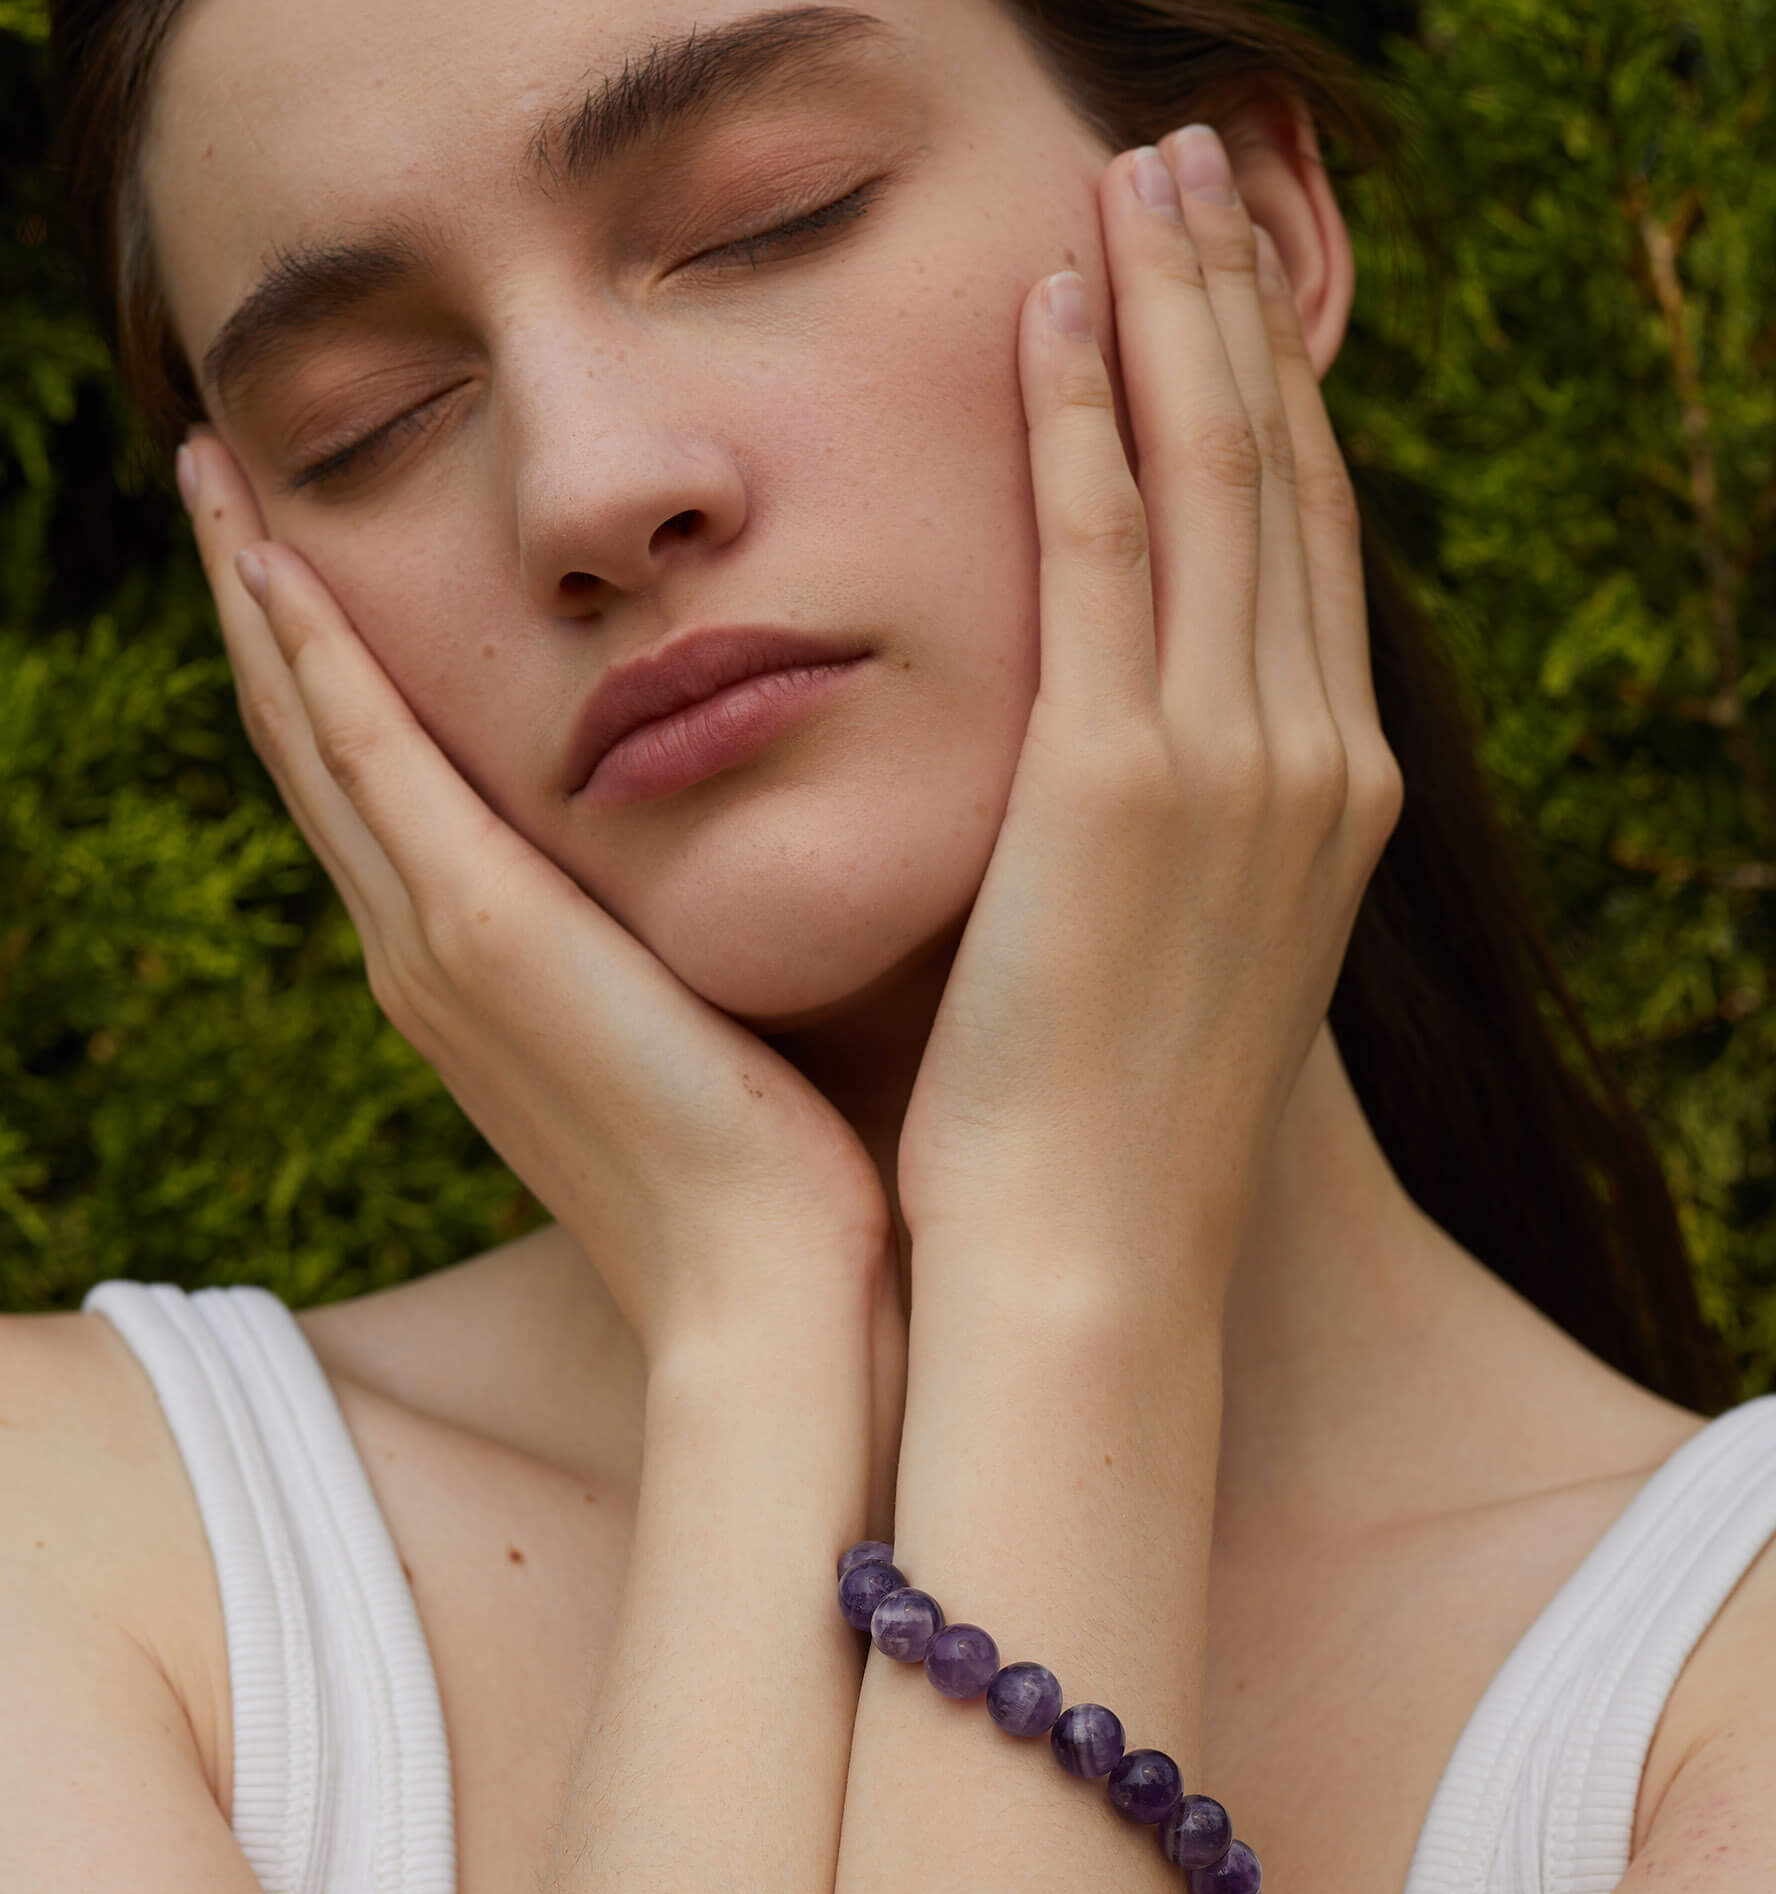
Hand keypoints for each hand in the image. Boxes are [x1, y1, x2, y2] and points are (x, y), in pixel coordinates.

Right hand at [177, 438, 890, 1358]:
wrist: (769, 1287)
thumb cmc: (765, 1165)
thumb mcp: (695, 1016)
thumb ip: (665, 934)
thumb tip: (712, 861)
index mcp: (472, 968)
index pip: (372, 785)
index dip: (320, 667)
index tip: (293, 551)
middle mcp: (423, 950)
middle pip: (313, 743)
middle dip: (260, 607)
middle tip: (215, 481)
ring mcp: (436, 945)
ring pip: (316, 733)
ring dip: (261, 601)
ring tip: (214, 481)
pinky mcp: (486, 935)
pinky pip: (374, 761)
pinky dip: (317, 658)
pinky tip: (282, 561)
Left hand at [896, 129, 1401, 1310]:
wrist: (1084, 1257)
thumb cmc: (1095, 1118)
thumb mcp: (1169, 945)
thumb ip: (1164, 821)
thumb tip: (1115, 739)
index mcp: (1323, 795)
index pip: (1299, 546)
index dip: (1265, 395)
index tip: (1212, 283)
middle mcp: (1311, 756)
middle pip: (1282, 478)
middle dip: (1234, 307)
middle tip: (1191, 160)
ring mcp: (1232, 766)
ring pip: (1218, 482)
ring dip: (1172, 312)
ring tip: (1137, 171)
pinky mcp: (1122, 789)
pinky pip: (1113, 558)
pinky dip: (1086, 424)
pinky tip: (1046, 309)